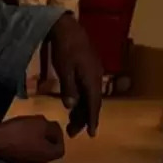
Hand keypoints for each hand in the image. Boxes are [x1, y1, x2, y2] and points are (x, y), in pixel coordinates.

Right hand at [0, 116, 65, 162]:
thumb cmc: (19, 132)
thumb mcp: (40, 122)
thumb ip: (52, 126)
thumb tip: (55, 129)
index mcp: (48, 155)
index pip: (60, 148)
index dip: (58, 136)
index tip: (51, 126)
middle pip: (47, 151)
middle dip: (45, 139)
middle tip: (39, 127)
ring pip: (34, 153)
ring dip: (33, 143)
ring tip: (26, 131)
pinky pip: (22, 155)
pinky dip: (22, 146)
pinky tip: (16, 138)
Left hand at [45, 13, 103, 137]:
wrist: (68, 28)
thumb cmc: (64, 49)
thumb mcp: (64, 70)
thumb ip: (69, 89)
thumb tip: (72, 107)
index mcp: (92, 79)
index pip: (94, 104)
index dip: (92, 120)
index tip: (92, 134)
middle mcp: (97, 77)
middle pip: (93, 103)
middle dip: (84, 119)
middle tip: (73, 133)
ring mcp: (94, 73)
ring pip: (91, 97)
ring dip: (82, 111)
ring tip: (72, 124)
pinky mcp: (90, 69)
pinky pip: (89, 89)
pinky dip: (83, 100)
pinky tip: (74, 106)